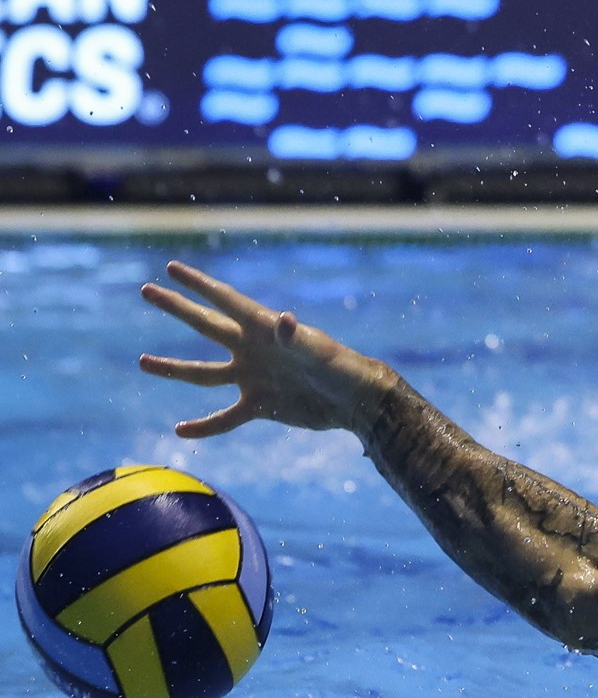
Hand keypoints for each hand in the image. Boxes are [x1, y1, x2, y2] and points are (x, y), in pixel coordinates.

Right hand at [139, 261, 392, 437]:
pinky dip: (205, 426)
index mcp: (263, 328)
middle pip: (206, 325)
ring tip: (142, 361)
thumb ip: (295, 336)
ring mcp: (253, 377)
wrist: (355, 402)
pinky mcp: (259, 405)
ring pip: (204, 373)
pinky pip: (224, 418)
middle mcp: (252, 349)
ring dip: (174, 369)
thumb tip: (283, 319)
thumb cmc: (339, 367)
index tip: (172, 267)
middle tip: (147, 289)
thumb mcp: (316, 349)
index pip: (225, 300)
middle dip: (177, 307)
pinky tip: (181, 431)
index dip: (199, 284)